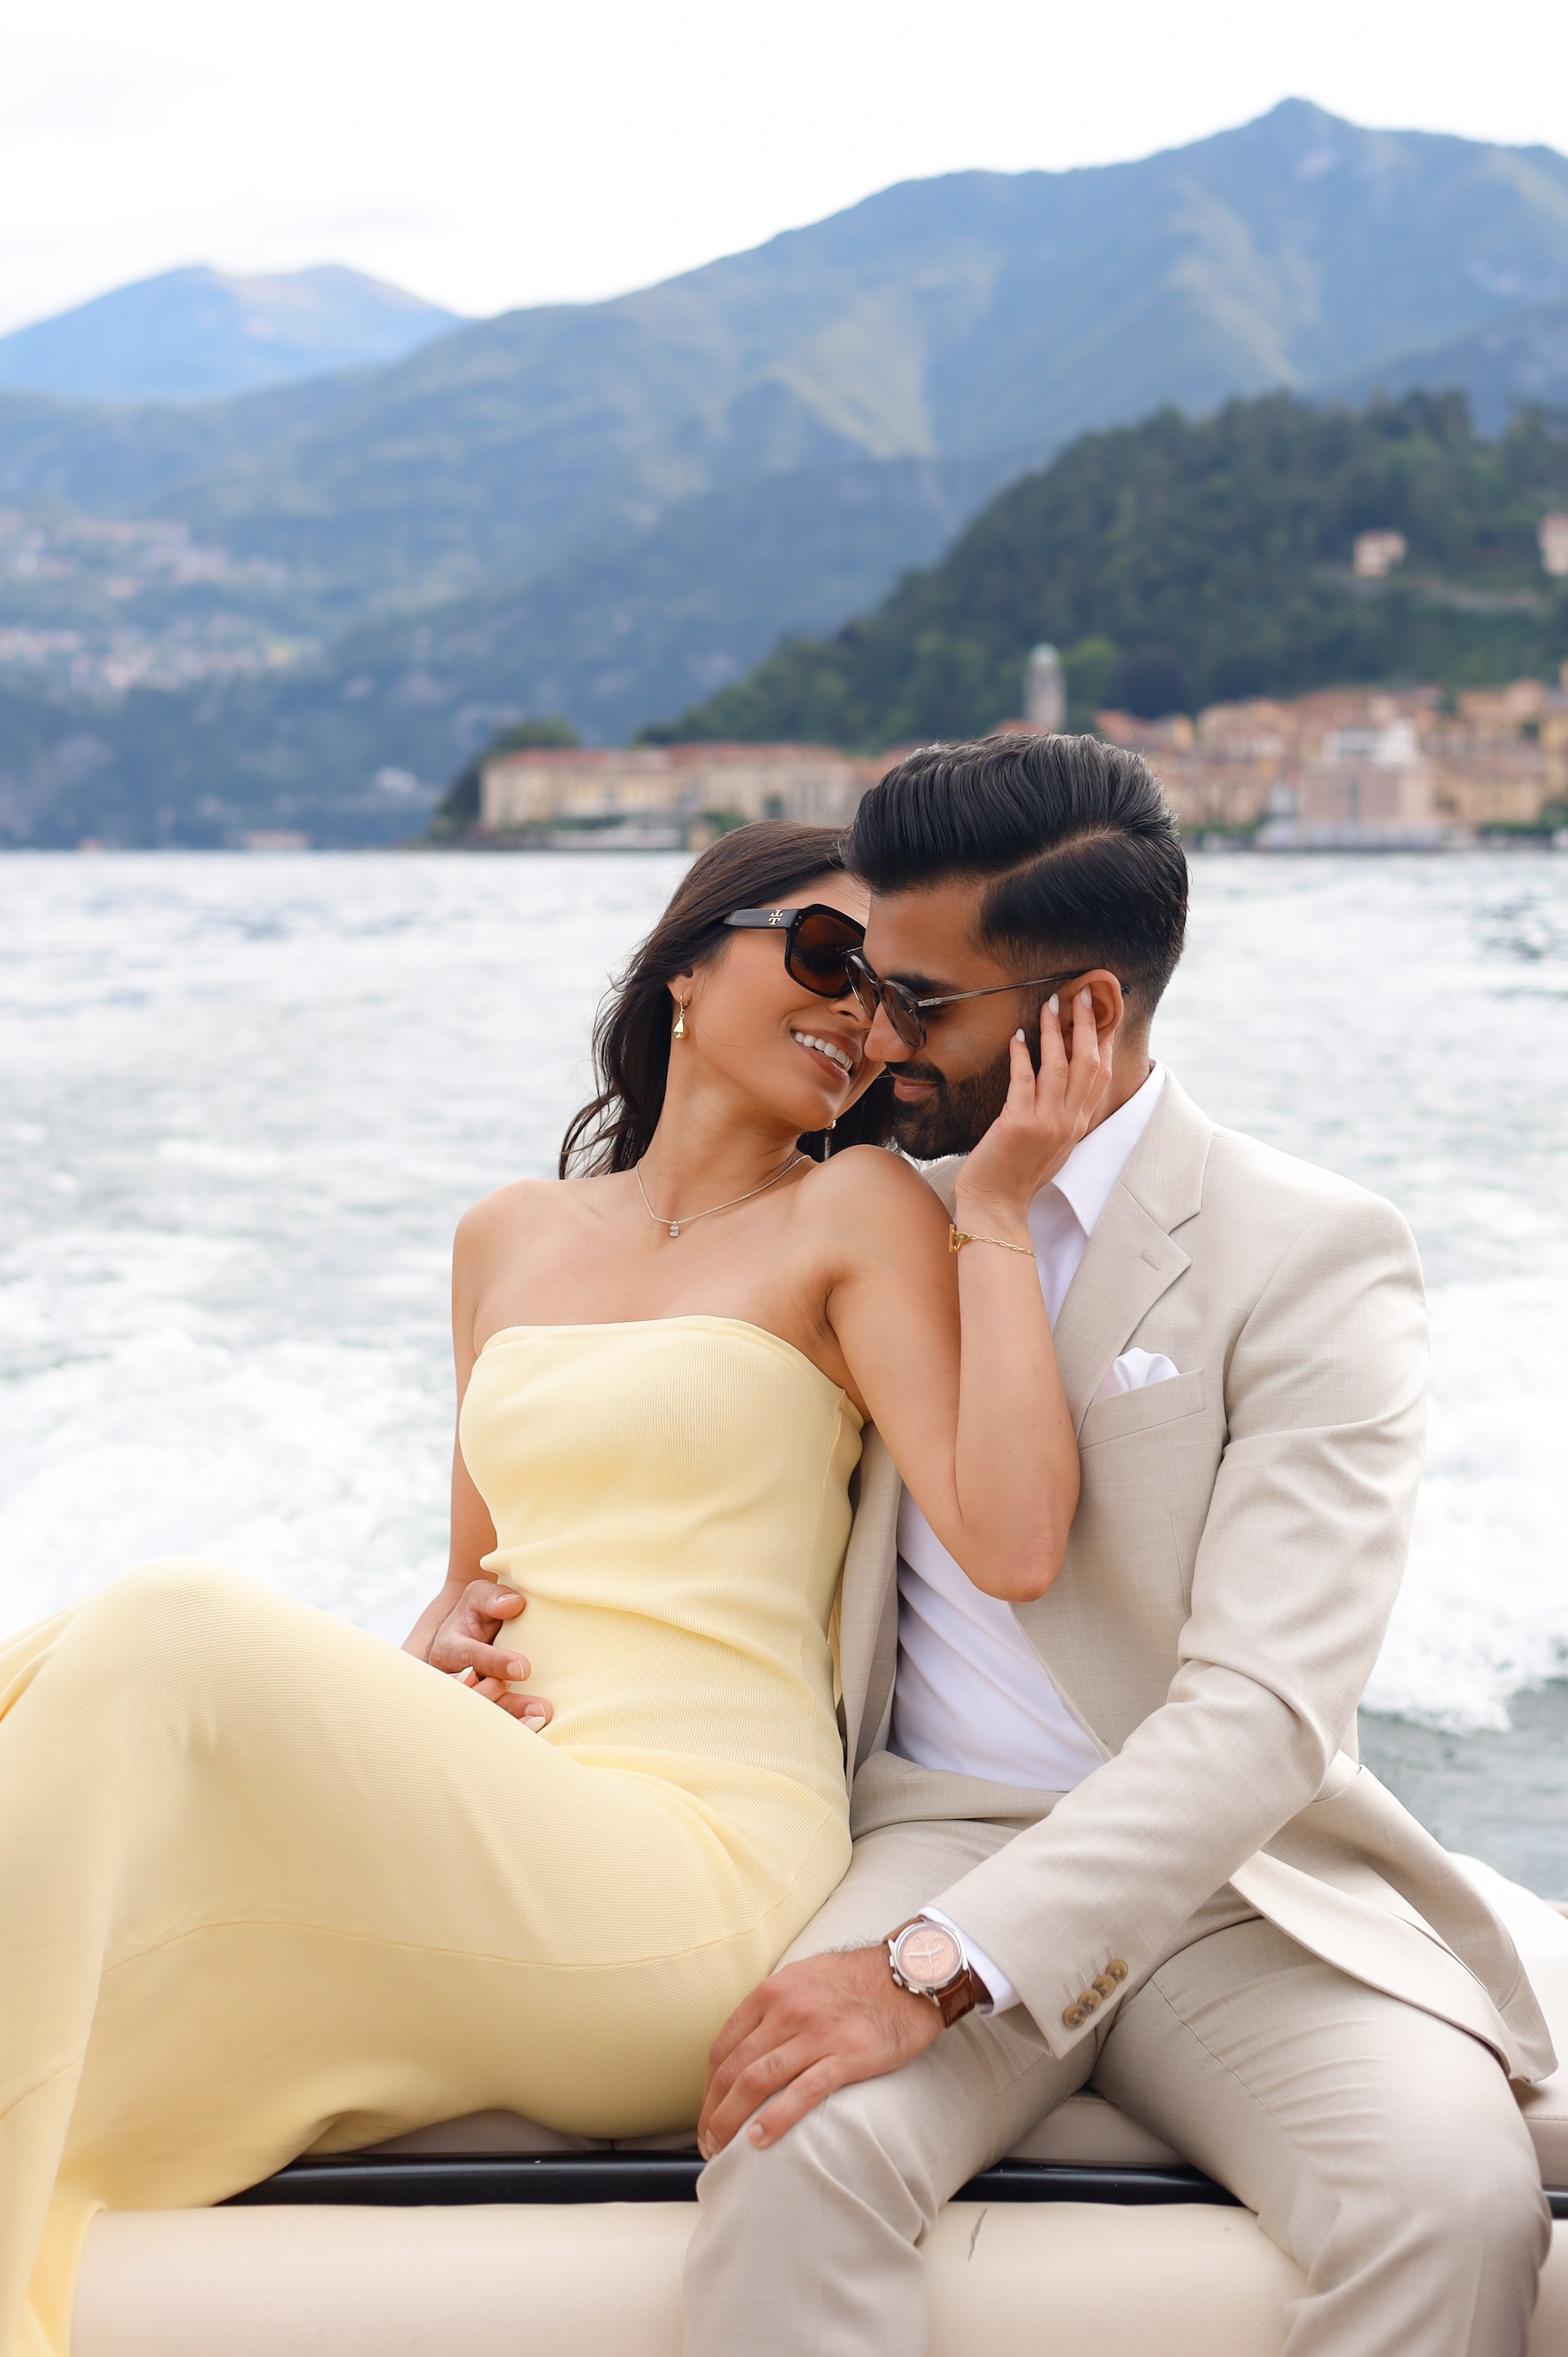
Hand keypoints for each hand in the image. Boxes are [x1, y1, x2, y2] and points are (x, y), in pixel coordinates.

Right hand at [429, 1579, 552, 1727]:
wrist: (474, 1630)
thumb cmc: (478, 1611)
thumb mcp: (480, 1596)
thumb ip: (493, 1598)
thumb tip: (515, 1605)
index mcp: (448, 1648)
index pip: (468, 1656)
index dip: (494, 1663)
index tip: (523, 1668)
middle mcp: (451, 1678)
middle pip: (470, 1695)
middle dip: (500, 1699)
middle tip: (536, 1704)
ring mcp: (465, 1697)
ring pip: (482, 1712)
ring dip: (512, 1717)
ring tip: (541, 1718)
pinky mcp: (478, 1708)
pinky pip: (492, 1722)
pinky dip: (514, 1725)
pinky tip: (536, 1725)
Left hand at [697, 1946, 941, 2157]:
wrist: (910, 1974)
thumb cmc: (856, 1979)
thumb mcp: (803, 1977)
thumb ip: (772, 2006)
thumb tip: (746, 2044)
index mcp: (772, 1992)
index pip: (723, 2046)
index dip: (708, 2087)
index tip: (707, 2112)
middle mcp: (787, 2010)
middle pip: (733, 2069)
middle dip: (713, 2111)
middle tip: (708, 2142)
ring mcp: (816, 2033)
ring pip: (758, 2081)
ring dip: (732, 2120)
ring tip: (723, 2149)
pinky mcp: (847, 2056)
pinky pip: (802, 2092)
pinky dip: (775, 2119)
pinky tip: (758, 2141)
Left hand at [956, 988, 1112, 1226]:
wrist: (997, 1206)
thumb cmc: (1017, 1174)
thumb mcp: (1051, 1144)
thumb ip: (1061, 1116)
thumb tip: (1061, 1085)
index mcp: (1077, 1125)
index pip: (1100, 1076)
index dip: (1102, 1041)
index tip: (1098, 1013)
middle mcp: (1068, 1122)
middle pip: (1088, 1064)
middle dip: (1086, 1026)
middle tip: (1080, 995)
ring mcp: (1046, 1123)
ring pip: (1060, 1067)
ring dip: (1055, 1032)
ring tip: (1050, 1004)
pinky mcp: (1019, 1124)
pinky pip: (1023, 1080)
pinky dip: (1022, 1054)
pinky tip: (1017, 1036)